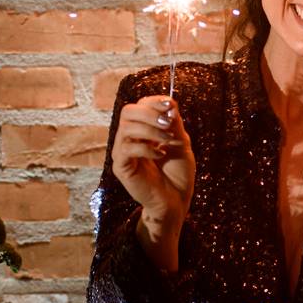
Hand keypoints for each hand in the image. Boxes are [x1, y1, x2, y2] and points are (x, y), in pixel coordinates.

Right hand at [111, 95, 195, 268]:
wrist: (176, 200)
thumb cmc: (178, 173)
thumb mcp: (181, 143)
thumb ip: (174, 124)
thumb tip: (169, 103)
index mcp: (144, 130)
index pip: (140, 106)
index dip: (153, 102)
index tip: (170, 106)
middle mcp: (130, 138)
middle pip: (128, 112)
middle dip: (150, 113)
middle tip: (168, 123)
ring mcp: (123, 152)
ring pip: (126, 128)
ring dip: (151, 131)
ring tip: (169, 141)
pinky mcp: (121, 167)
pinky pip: (126, 149)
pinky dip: (146, 148)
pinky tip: (160, 155)